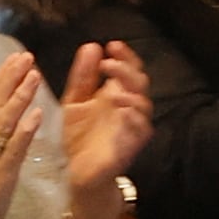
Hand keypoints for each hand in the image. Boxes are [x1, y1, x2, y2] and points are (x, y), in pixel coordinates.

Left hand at [59, 43, 150, 218]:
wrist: (78, 173)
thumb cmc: (80, 137)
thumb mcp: (74, 102)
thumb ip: (82, 76)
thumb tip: (91, 46)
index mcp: (117, 93)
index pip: (129, 68)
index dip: (125, 56)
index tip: (111, 45)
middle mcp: (129, 107)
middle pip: (139, 81)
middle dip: (127, 69)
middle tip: (108, 63)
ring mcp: (133, 125)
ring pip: (143, 103)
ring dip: (130, 92)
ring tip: (112, 88)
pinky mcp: (132, 144)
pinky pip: (140, 128)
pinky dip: (133, 117)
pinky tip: (121, 109)